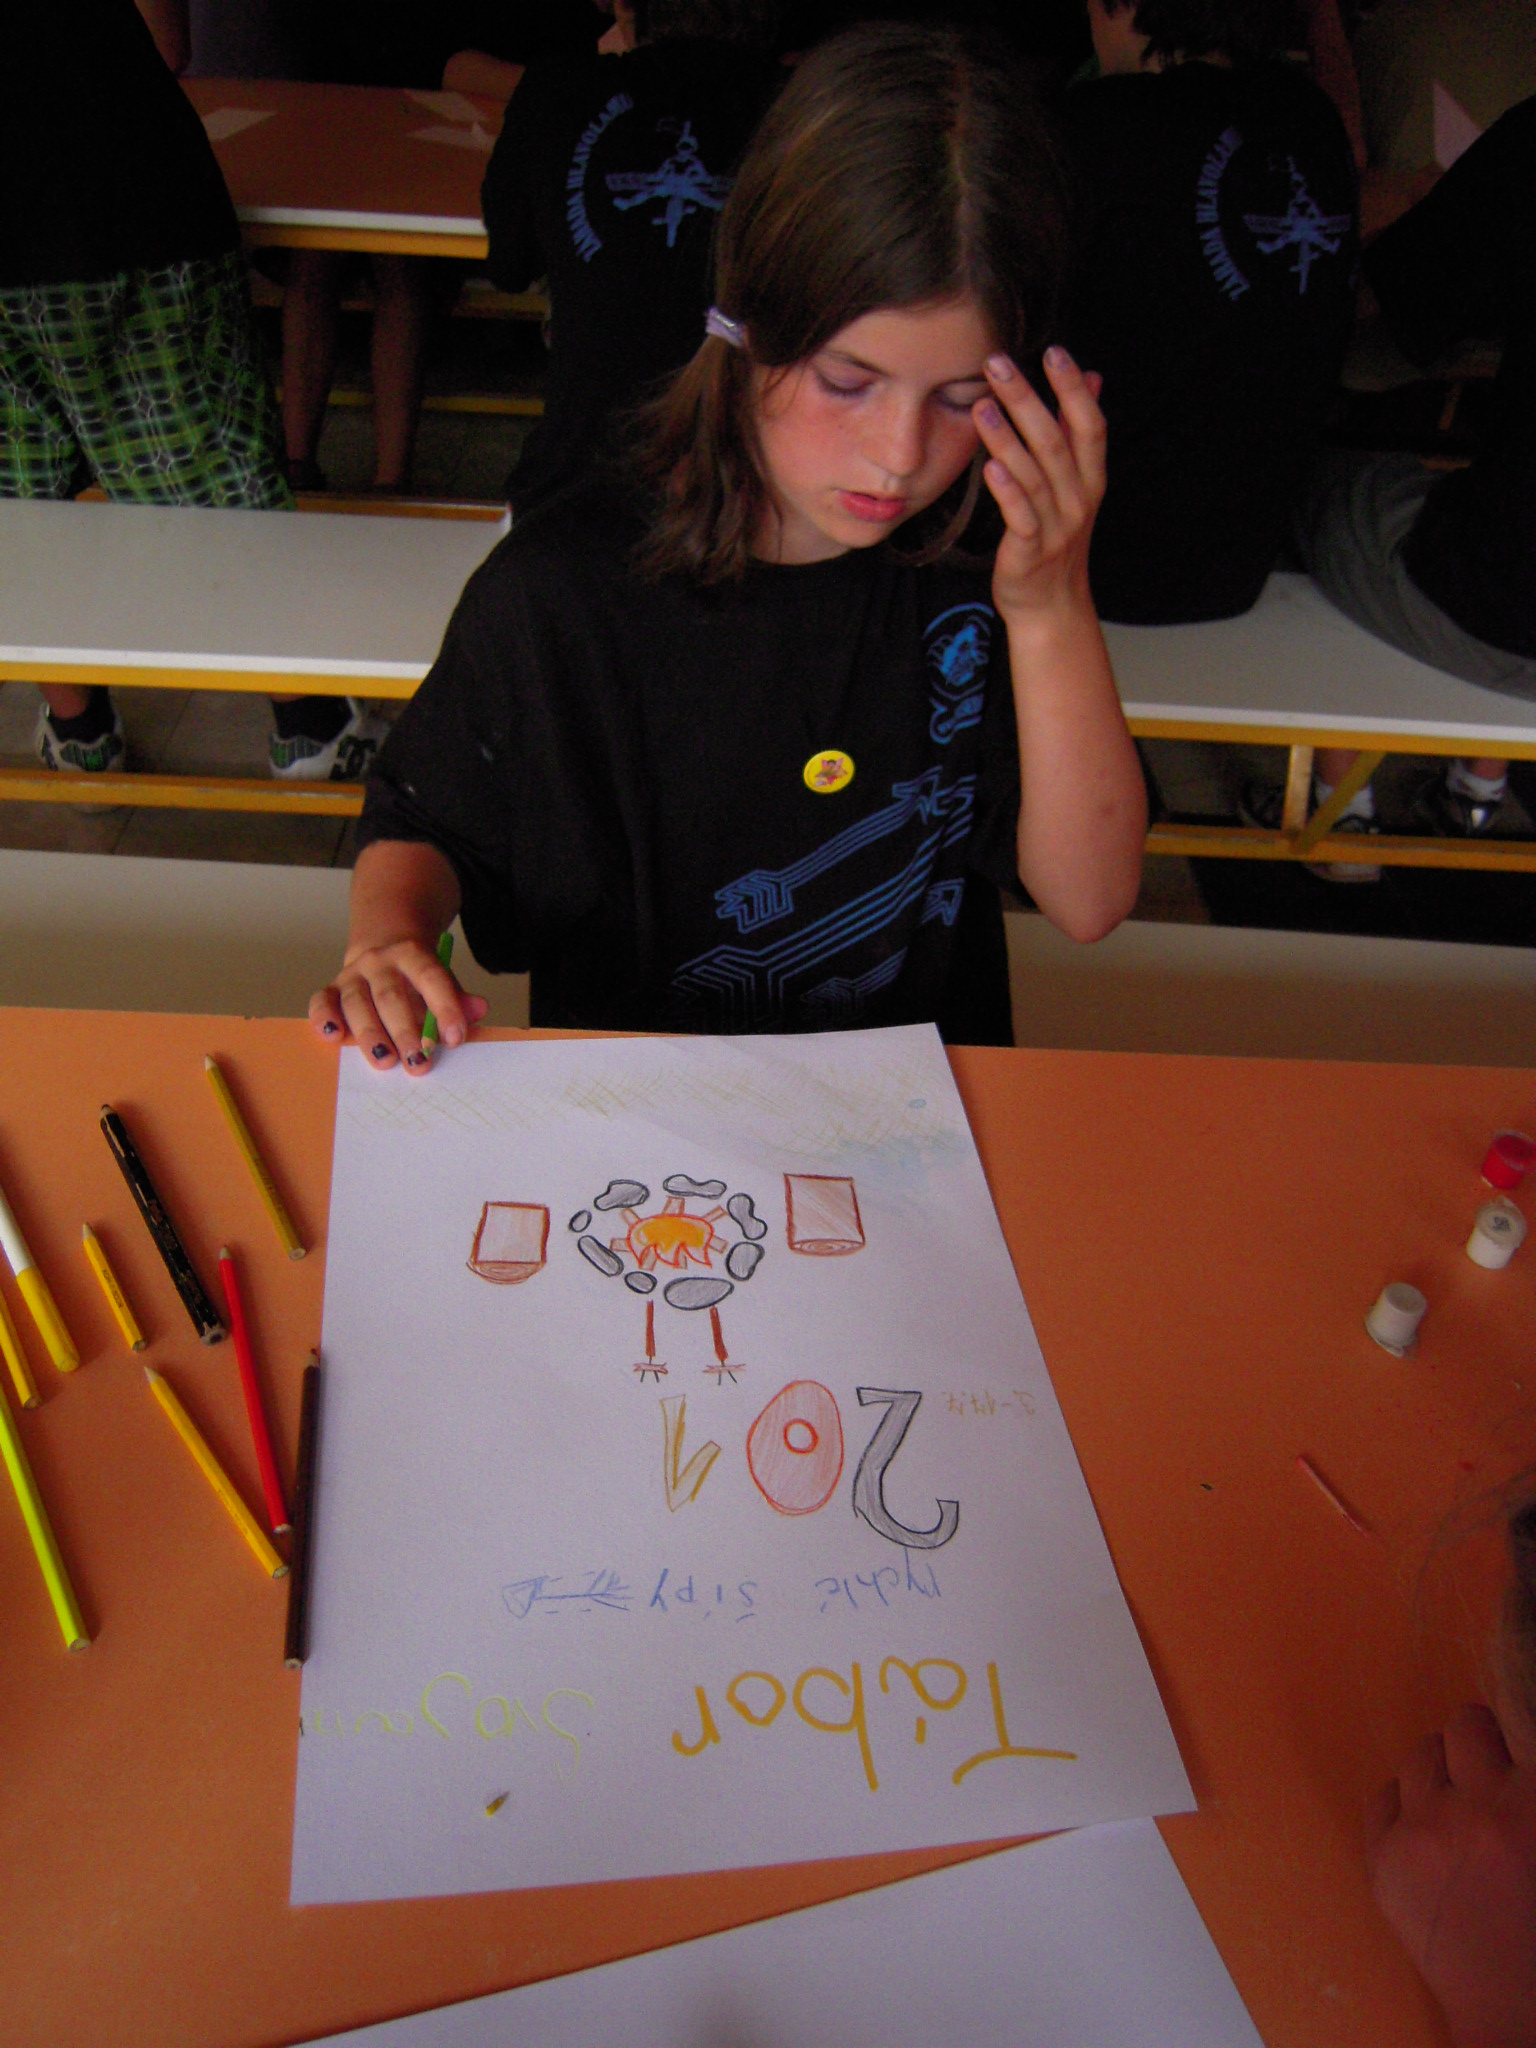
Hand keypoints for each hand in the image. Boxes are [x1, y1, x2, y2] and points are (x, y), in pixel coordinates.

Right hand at [309, 940, 488, 1075]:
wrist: (385, 951)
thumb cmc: (418, 977)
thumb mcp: (442, 979)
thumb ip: (458, 997)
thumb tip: (479, 1010)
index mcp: (412, 953)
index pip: (430, 977)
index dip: (444, 1007)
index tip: (455, 1039)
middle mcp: (379, 962)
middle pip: (390, 995)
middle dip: (405, 1031)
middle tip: (419, 1062)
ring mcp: (352, 975)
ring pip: (357, 1003)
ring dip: (370, 1034)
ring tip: (386, 1061)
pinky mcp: (331, 990)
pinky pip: (322, 1002)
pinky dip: (324, 1018)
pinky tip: (334, 1037)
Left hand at [974, 346, 1104, 630]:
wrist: (1050, 606)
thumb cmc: (1056, 539)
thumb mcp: (1076, 484)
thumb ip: (1079, 433)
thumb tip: (1091, 378)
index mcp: (1090, 479)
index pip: (1089, 424)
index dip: (1073, 388)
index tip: (1054, 352)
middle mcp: (1078, 499)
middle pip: (1055, 440)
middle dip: (1027, 398)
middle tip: (998, 363)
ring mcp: (1056, 525)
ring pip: (1034, 474)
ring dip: (1007, 437)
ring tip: (983, 404)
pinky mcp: (1030, 550)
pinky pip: (1021, 516)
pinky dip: (1007, 491)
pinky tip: (989, 466)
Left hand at [1367, 1704, 1535, 2047]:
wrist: (1518, 2016)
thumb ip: (1533, 1793)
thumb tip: (1516, 1750)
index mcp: (1532, 1809)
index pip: (1518, 1721)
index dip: (1519, 1731)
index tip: (1517, 1742)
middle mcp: (1475, 1812)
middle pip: (1465, 1725)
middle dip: (1482, 1745)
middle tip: (1495, 1775)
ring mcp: (1422, 1834)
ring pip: (1422, 1755)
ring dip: (1444, 1773)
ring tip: (1464, 1809)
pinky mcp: (1383, 1859)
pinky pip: (1385, 1796)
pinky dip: (1407, 1807)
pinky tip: (1431, 1833)